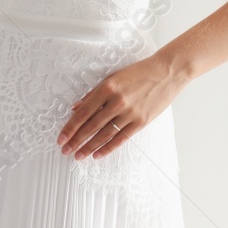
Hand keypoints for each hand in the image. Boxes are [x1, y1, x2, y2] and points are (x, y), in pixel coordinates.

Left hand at [58, 54, 187, 159]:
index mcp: (107, 88)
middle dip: (76, 141)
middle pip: (91, 126)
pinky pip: (120, 138)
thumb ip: (94, 93)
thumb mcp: (113, 77)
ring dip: (89, 147)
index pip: (83, 112)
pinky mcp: (140, 121)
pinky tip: (97, 154)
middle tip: (66, 151)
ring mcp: (130, 113)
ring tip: (79, 155)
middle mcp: (117, 101)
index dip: (70, 128)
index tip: (61, 138)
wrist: (166, 72)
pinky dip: (107, 148)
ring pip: (104, 135)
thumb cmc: (139, 73)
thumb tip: (76, 107)